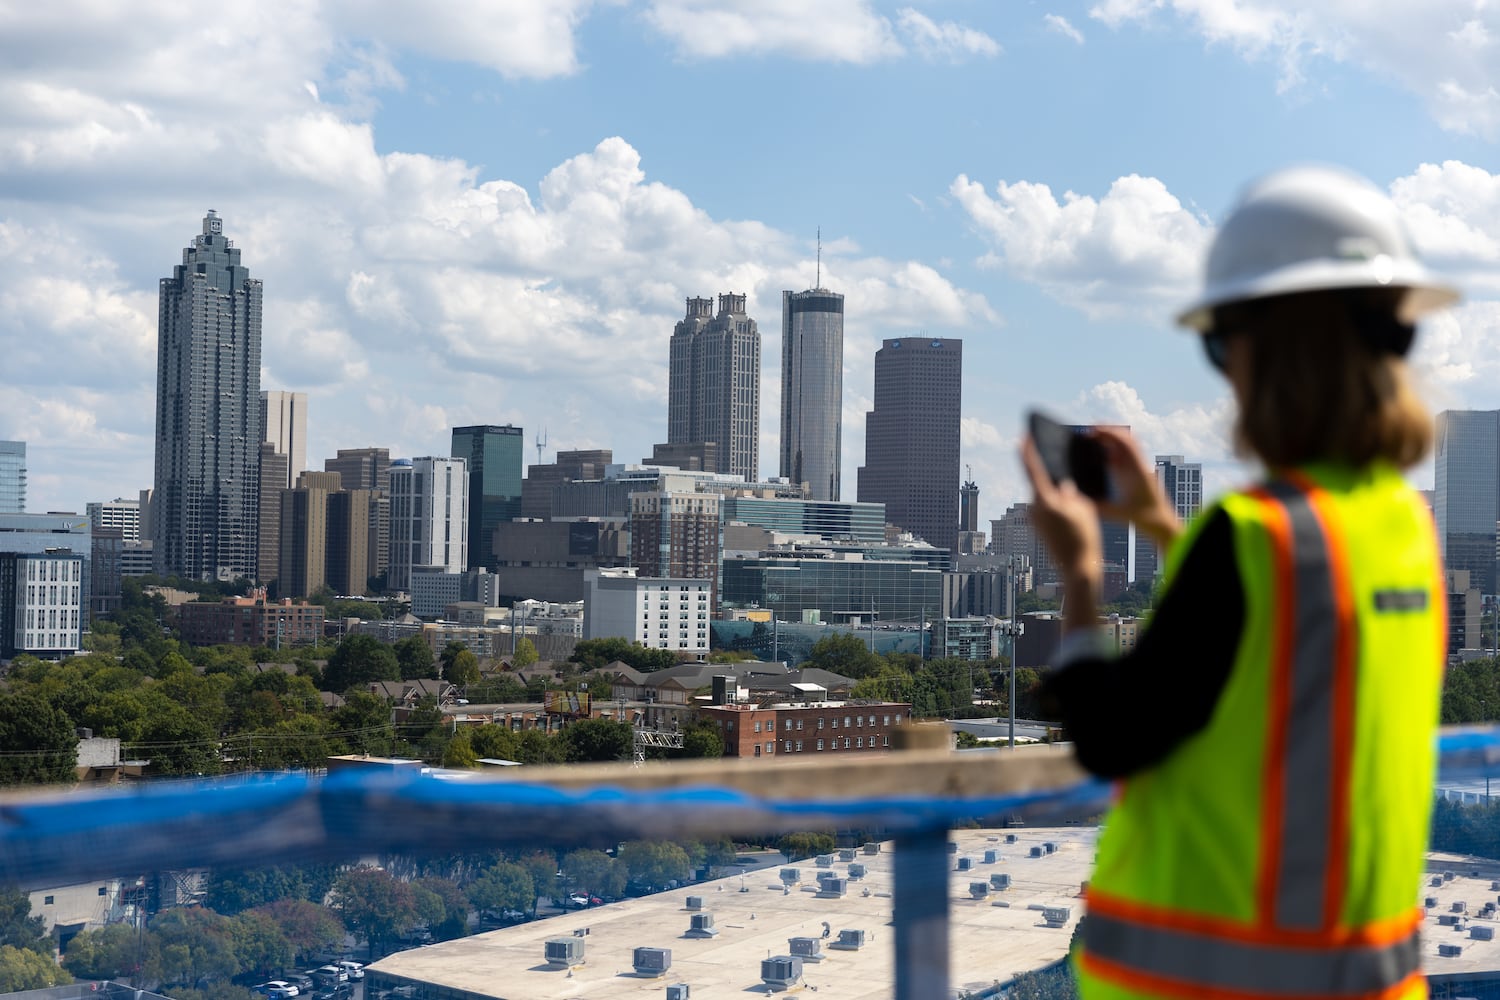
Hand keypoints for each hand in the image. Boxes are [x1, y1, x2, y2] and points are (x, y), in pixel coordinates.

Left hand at [1020, 435, 1103, 596]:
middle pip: (1039, 482)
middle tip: (1055, 457)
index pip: (1033, 469)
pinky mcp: (1036, 526)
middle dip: (1049, 472)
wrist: (1077, 568)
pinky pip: (1044, 507)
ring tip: (1068, 483)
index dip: (1028, 450)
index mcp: (1045, 500)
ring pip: (1043, 495)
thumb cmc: (1084, 537)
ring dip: (1053, 489)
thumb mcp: (1084, 508)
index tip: (1024, 435)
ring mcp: (1033, 518)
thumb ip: (1071, 491)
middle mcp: (1034, 507)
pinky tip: (1066, 502)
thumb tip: (1064, 483)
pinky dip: (1053, 502)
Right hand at [1091, 426, 1181, 548]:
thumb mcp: (1122, 514)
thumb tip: (1083, 501)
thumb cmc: (1148, 519)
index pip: (1125, 443)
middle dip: (1108, 432)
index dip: (1109, 432)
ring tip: (1092, 439)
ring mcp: (1139, 469)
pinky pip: (1125, 457)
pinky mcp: (1138, 474)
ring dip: (1111, 440)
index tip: (1093, 429)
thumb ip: (1102, 508)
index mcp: (1138, 471)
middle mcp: (1140, 466)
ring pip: (1126, 446)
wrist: (1164, 523)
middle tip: (1089, 431)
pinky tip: (1101, 456)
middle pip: (1125, 439)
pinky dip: (1113, 451)